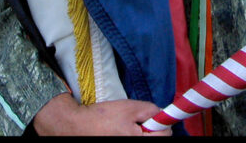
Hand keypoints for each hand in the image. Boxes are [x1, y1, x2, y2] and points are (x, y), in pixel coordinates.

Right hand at [33, 93, 171, 135]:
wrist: (79, 127)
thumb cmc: (104, 117)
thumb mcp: (130, 107)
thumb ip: (151, 110)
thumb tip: (163, 115)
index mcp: (139, 141)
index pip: (166, 135)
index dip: (162, 124)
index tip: (154, 119)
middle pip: (156, 141)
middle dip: (151, 131)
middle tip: (139, 123)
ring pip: (144, 142)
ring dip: (141, 135)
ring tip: (128, 128)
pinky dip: (132, 137)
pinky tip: (122, 134)